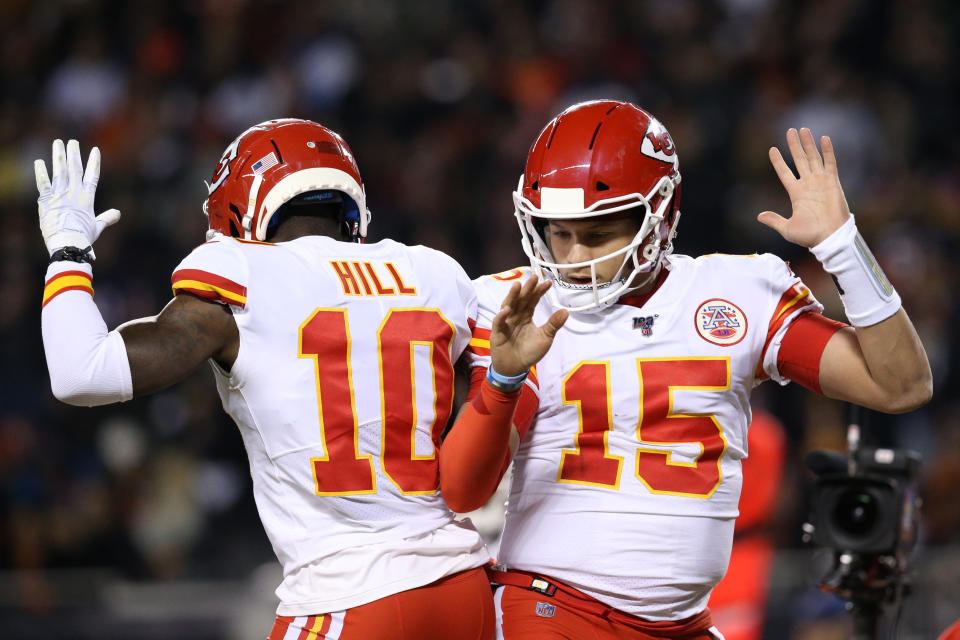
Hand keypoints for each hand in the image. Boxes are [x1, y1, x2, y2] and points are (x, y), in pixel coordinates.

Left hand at [35, 139, 120, 257]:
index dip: (94, 162)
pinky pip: (43, 182)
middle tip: (72, 141)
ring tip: (58, 143)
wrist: (68, 241)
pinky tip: (39, 161)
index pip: (92, 175)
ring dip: (58, 156)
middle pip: (75, 168)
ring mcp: (59, 194)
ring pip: (59, 171)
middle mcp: (74, 192)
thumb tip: (118, 213)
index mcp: (87, 197)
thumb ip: (107, 218)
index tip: (95, 150)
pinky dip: (40, 172)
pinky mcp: (46, 200)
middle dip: (74, 153)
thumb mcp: (97, 226)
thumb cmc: (84, 236)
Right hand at [489, 276, 567, 376]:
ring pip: (508, 306)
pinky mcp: (497, 332)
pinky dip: (502, 316)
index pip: (533, 300)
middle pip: (521, 299)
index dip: (539, 291)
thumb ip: (553, 324)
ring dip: (512, 296)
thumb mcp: (545, 337)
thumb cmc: (529, 352)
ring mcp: (505, 323)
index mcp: (526, 315)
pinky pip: (499, 322)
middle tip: (534, 277)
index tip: (548, 282)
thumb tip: (566, 311)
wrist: (515, 368)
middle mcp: (515, 316)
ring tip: (518, 285)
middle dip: (527, 288)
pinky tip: (507, 309)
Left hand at [758, 127, 850, 247]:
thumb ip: (774, 220)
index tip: (772, 149)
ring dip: (808, 144)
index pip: (785, 172)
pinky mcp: (832, 182)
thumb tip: (759, 216)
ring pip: (813, 157)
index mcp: (796, 193)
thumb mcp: (787, 228)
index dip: (778, 161)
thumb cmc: (810, 235)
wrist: (830, 237)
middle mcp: (808, 184)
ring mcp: (820, 182)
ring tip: (802, 130)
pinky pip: (830, 163)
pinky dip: (827, 151)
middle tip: (789, 131)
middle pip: (799, 160)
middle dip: (794, 145)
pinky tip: (824, 138)